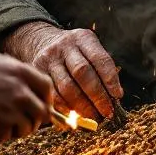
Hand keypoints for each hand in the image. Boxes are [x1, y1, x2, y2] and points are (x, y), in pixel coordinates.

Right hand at [0, 49, 52, 144]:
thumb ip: (16, 72)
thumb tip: (26, 83)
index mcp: (22, 74)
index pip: (47, 88)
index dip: (45, 98)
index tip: (40, 103)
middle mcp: (21, 95)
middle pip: (43, 113)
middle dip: (35, 118)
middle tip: (23, 120)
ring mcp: (11, 115)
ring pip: (25, 130)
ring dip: (15, 129)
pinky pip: (3, 139)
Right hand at [5, 21, 122, 120]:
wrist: (43, 41)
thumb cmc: (75, 51)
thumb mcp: (89, 49)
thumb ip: (101, 68)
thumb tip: (114, 96)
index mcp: (83, 38)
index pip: (99, 59)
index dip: (110, 79)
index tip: (117, 95)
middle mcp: (64, 46)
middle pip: (82, 73)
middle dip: (97, 96)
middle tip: (107, 111)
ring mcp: (49, 59)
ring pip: (66, 87)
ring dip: (83, 106)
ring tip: (94, 116)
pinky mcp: (37, 72)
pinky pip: (53, 95)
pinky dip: (66, 108)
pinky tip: (76, 115)